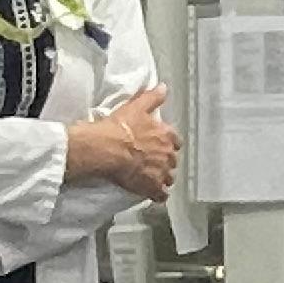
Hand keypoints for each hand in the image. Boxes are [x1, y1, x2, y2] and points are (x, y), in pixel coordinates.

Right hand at [63, 87, 177, 198]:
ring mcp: (161, 173)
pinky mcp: (151, 187)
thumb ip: (153, 97)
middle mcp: (168, 155)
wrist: (108, 148)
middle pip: (172, 161)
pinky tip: (154, 195)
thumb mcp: (137, 106)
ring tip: (153, 179)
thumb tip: (164, 87)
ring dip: (163, 178)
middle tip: (154, 162)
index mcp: (167, 135)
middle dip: (166, 162)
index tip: (162, 145)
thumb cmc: (121, 126)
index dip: (169, 143)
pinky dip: (158, 195)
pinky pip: (161, 195)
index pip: (176, 141)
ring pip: (168, 178)